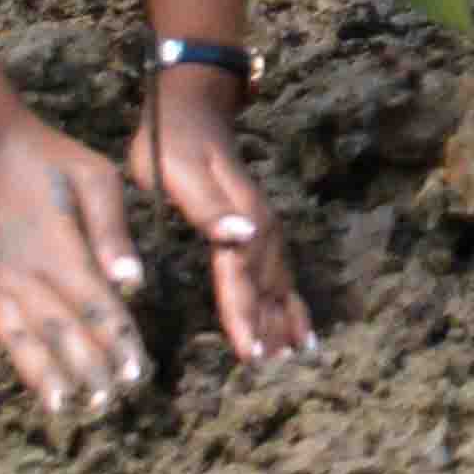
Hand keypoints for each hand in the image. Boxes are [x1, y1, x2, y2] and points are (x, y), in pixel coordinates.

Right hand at [0, 123, 152, 419]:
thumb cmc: (52, 161)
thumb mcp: (96, 180)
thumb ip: (113, 232)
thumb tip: (133, 281)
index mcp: (59, 251)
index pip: (95, 307)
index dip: (117, 343)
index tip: (138, 373)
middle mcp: (25, 275)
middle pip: (61, 333)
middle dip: (87, 371)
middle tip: (111, 404)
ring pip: (20, 337)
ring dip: (40, 374)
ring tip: (61, 408)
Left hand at [125, 67, 318, 372]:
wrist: (191, 106)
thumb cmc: (172, 140)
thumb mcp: (178, 168)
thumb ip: (207, 206)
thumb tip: (240, 236)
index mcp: (236, 215)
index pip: (241, 272)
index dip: (245, 311)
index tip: (250, 350)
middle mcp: (258, 224)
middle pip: (267, 283)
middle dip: (271, 325)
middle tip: (273, 368)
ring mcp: (262, 225)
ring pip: (279, 279)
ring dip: (285, 317)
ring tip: (292, 356)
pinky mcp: (259, 226)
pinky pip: (281, 270)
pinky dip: (292, 300)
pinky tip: (300, 326)